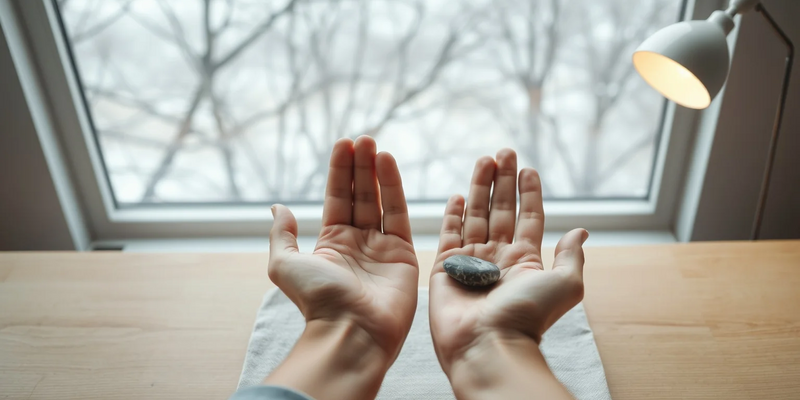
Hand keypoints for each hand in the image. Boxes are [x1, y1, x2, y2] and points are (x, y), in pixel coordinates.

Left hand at [265, 136, 417, 399]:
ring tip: (374, 145)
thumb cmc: (316, 300)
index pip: (337, 198)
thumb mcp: (284, 264)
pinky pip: (399, 214)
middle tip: (362, 139)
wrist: (350, 330)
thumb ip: (282, 234)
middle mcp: (357, 242)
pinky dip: (394, 187)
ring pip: (380, 200)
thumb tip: (277, 207)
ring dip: (376, 172)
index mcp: (331, 243)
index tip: (343, 144)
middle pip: (360, 195)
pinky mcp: (404, 252)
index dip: (339, 171)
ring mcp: (382, 246)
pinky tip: (388, 163)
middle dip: (359, 166)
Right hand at [429, 149, 586, 397]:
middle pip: (501, 209)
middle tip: (504, 151)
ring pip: (477, 214)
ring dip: (480, 186)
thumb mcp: (565, 284)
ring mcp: (471, 260)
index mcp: (526, 259)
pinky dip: (453, 214)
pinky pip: (449, 233)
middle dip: (503, 180)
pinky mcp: (446, 267)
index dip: (530, 193)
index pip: (529, 217)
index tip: (529, 169)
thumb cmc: (527, 316)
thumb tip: (581, 231)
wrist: (488, 343)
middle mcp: (498, 257)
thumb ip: (570, 255)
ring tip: (484, 160)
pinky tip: (457, 195)